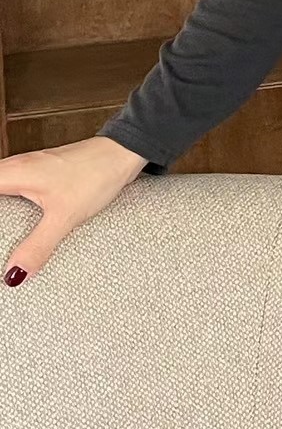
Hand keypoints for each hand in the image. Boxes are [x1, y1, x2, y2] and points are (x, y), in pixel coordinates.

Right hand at [0, 137, 147, 287]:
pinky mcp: (41, 172)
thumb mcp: (64, 217)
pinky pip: (12, 187)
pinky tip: (14, 218)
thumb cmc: (96, 175)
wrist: (122, 154)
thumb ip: (38, 246)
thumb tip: (15, 274)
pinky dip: (7, 202)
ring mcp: (27, 168)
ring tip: (4, 234)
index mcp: (13, 173)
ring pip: (0, 187)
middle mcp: (15, 167)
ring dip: (0, 208)